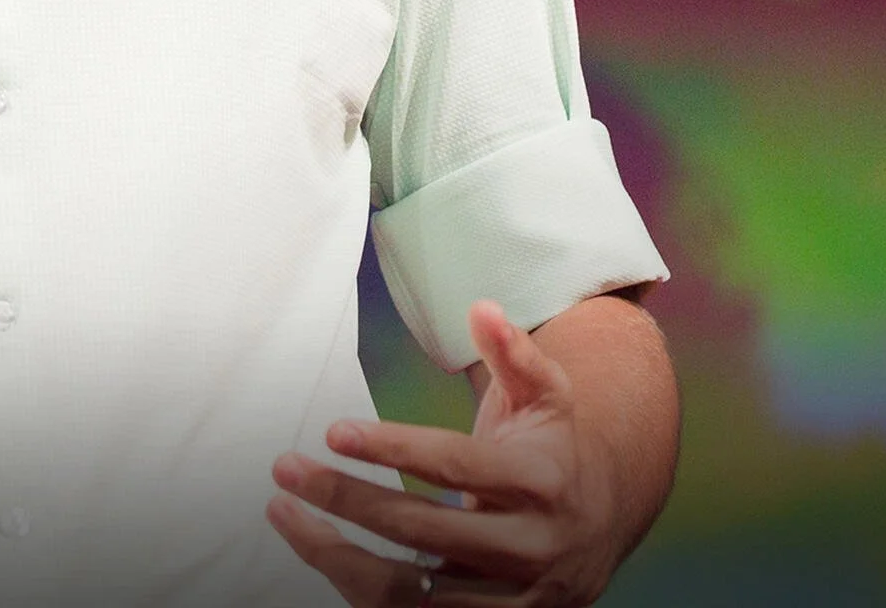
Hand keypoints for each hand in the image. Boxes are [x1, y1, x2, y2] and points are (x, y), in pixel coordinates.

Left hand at [266, 299, 619, 606]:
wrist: (601, 527)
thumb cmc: (555, 450)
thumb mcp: (547, 395)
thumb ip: (514, 353)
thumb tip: (481, 307)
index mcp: (542, 482)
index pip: (456, 466)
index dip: (393, 449)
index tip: (333, 431)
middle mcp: (530, 547)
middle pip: (422, 530)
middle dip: (346, 500)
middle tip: (287, 468)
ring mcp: (509, 598)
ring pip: (407, 593)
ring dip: (335, 555)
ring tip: (284, 514)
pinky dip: (356, 588)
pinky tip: (320, 551)